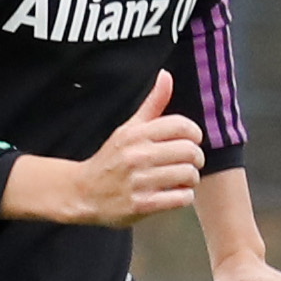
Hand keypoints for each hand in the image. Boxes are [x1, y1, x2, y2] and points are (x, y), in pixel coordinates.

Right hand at [8, 72, 201, 227]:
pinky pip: (180, 198)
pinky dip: (184, 196)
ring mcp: (139, 181)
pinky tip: (176, 194)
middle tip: (191, 162)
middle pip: (189, 151)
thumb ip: (152, 104)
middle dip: (196, 158)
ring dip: (192, 178)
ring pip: (188, 175)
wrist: (83, 192)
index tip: (191, 141)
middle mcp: (137, 155)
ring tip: (184, 179)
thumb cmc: (111, 159)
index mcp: (136, 134)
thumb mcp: (128, 128)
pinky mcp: (141, 205)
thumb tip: (166, 75)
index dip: (195, 134)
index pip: (182, 126)